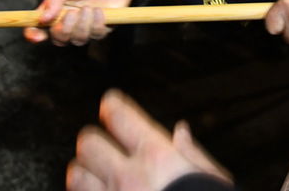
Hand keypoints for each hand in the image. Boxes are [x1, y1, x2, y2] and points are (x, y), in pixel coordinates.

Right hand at [28, 0, 153, 45]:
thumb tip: (43, 18)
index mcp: (53, 11)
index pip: (38, 28)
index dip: (33, 34)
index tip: (36, 36)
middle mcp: (67, 22)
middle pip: (58, 39)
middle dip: (64, 30)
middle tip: (71, 13)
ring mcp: (84, 27)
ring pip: (77, 40)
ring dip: (82, 25)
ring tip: (88, 8)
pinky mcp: (100, 29)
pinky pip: (95, 35)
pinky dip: (96, 23)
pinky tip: (99, 11)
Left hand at [68, 90, 232, 190]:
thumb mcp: (212, 181)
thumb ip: (193, 155)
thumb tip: (180, 132)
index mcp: (157, 157)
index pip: (120, 115)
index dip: (113, 106)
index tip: (111, 107)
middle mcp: (128, 177)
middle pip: (88, 141)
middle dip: (94, 143)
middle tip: (103, 149)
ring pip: (75, 175)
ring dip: (83, 174)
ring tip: (95, 178)